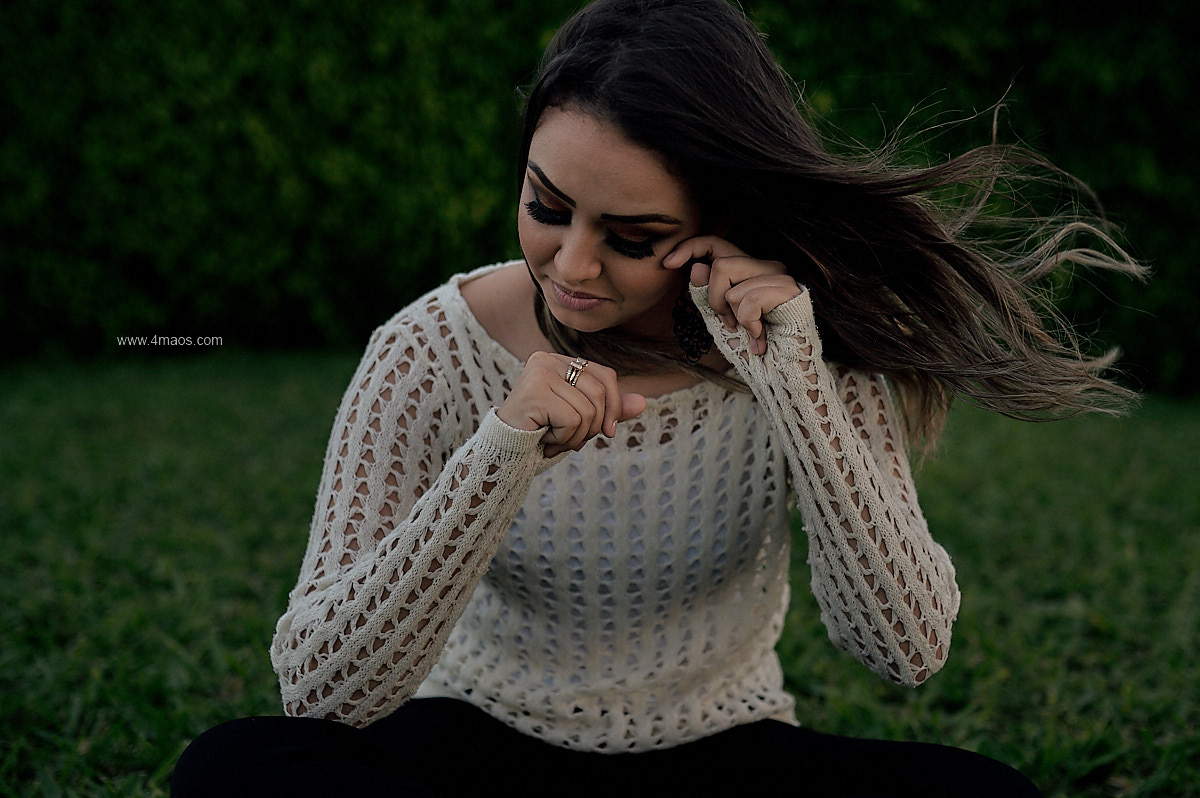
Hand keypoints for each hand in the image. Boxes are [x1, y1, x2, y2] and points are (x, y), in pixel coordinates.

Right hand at [497, 352, 646, 456]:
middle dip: (593, 426)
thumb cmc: (541, 433)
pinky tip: (544, 439)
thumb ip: (610, 410)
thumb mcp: (582, 420)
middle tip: (571, 439)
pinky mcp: (534, 391)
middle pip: (600, 393)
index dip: (615, 405)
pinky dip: (564, 439)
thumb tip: (644, 402)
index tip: (609, 432)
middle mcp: (547, 359)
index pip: (605, 375)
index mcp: (560, 360)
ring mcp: (539, 372)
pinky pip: (573, 420)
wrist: (504, 452)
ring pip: (588, 410)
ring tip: (554, 439)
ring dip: (576, 436)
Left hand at [663, 237, 800, 355]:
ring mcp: (780, 276)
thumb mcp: (721, 321)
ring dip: (736, 317)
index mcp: (748, 270)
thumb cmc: (753, 347)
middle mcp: (766, 266)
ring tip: (751, 332)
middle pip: (720, 266)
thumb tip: (696, 268)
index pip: (714, 243)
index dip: (689, 247)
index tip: (668, 263)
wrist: (784, 371)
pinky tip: (760, 337)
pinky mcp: (789, 290)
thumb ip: (707, 296)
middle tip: (729, 323)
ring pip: (732, 287)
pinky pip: (749, 301)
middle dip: (715, 300)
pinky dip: (749, 324)